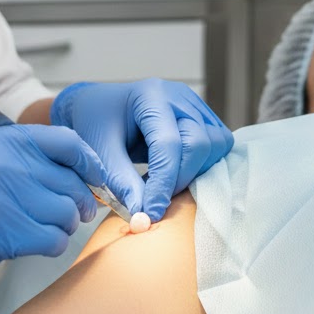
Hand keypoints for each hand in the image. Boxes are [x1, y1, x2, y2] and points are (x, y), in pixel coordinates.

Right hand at [0, 124, 105, 309]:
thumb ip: (18, 154)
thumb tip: (64, 169)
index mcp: (6, 139)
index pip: (69, 144)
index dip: (91, 164)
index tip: (98, 179)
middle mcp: (11, 163)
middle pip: (73, 182)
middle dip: (82, 201)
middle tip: (77, 212)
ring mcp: (9, 197)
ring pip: (67, 213)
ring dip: (65, 225)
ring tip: (49, 229)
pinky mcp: (5, 233)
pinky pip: (52, 239)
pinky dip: (53, 244)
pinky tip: (39, 244)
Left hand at [50, 78, 233, 222]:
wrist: (99, 107)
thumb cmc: (96, 124)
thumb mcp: (100, 152)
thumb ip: (122, 182)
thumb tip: (144, 218)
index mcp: (150, 95)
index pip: (169, 144)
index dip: (163, 184)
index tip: (151, 213)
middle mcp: (179, 95)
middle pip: (199, 143)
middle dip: (180, 179)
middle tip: (154, 198)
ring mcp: (194, 104)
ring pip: (215, 145)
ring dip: (194, 172)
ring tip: (161, 181)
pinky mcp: (202, 117)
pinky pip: (217, 145)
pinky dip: (201, 165)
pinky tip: (174, 172)